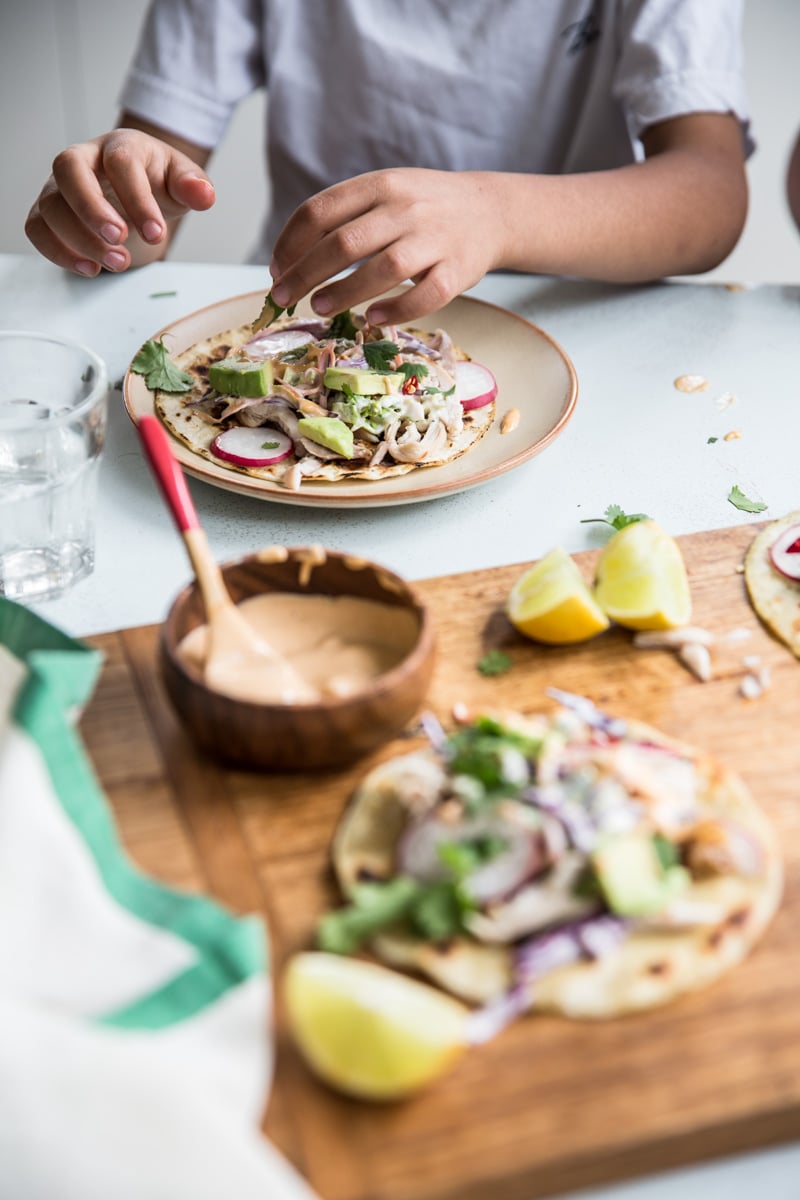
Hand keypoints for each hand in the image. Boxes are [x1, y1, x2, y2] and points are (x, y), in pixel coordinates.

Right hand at [25, 127, 214, 275]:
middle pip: (69, 170)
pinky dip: (59, 253)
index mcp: (119, 146)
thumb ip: (193, 186)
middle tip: (121, 240)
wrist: (136, 192)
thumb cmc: (156, 182)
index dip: (136, 198)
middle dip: (93, 208)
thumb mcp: (181, 181)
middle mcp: (83, 160)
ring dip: (81, 239)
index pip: (120, 161)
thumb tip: (205, 195)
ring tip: (118, 263)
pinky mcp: (48, 212)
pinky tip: (90, 269)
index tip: (155, 232)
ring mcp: (60, 186)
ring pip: (52, 205)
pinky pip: (38, 229)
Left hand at [269, 168, 507, 324]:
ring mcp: (434, 240)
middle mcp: (405, 208)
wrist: (489, 211)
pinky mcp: (458, 270)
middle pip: (344, 244)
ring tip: (320, 308)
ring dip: (344, 293)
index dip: (290, 243)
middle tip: (282, 297)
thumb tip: (291, 259)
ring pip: (383, 270)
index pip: (321, 211)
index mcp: (379, 185)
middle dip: (305, 274)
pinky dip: (396, 310)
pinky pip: (425, 296)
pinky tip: (373, 318)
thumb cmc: (424, 208)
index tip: (275, 268)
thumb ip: (345, 217)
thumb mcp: (385, 193)